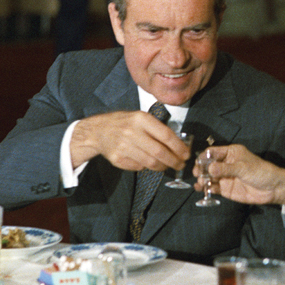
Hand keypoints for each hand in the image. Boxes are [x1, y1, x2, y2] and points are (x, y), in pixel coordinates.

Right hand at [69, 111, 187, 170]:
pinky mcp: (117, 158)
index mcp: (141, 119)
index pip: (166, 136)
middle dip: (174, 161)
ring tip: (168, 165)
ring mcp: (123, 146)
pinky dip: (147, 167)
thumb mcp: (141, 118)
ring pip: (150, 163)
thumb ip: (158, 129)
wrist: (98, 130)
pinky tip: (148, 163)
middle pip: (159, 152)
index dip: (179, 147)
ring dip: (163, 167)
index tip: (187, 154)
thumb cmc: (125, 123)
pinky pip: (138, 167)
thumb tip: (180, 146)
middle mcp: (131, 132)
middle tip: (181, 165)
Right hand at [198, 144, 284, 206]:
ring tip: (201, 183)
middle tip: (198, 174)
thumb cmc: (261, 172)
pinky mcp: (226, 189)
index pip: (212, 152)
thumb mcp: (243, 168)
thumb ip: (226, 169)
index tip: (198, 163)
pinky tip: (204, 189)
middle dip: (201, 169)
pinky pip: (213, 188)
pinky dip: (206, 188)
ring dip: (202, 179)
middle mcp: (225, 164)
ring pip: (208, 177)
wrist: (273, 188)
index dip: (204, 156)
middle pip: (207, 165)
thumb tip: (209, 168)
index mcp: (231, 153)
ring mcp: (225, 177)